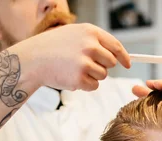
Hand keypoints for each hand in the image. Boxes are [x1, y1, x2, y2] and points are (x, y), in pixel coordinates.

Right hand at [16, 23, 130, 91]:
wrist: (33, 59)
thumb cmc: (54, 47)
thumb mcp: (74, 34)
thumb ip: (95, 41)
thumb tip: (118, 56)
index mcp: (90, 32)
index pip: (116, 46)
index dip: (124, 57)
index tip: (128, 63)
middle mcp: (89, 46)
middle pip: (111, 63)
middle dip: (103, 66)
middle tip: (86, 64)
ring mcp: (84, 63)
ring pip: (103, 75)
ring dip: (93, 76)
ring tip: (75, 69)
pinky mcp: (79, 78)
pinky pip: (94, 86)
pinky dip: (85, 85)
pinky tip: (71, 77)